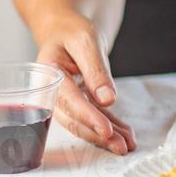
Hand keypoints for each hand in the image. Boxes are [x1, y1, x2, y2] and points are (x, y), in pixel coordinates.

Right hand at [35, 13, 134, 154]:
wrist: (64, 30)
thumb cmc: (71, 31)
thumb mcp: (85, 41)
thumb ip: (96, 70)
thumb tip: (107, 100)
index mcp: (48, 73)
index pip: (68, 99)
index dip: (87, 116)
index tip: (105, 130)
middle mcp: (51, 91)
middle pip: (73, 118)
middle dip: (97, 134)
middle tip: (120, 146)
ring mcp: (63, 99)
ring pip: (83, 122)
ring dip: (105, 135)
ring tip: (127, 145)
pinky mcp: (78, 102)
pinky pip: (93, 116)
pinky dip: (110, 125)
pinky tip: (125, 134)